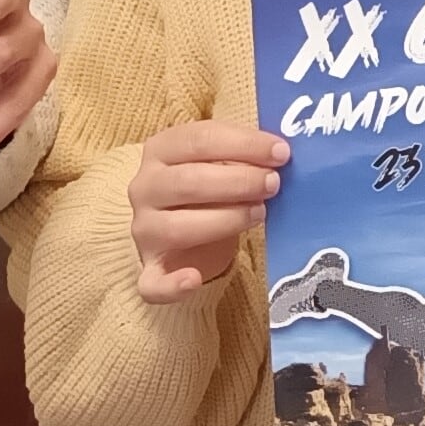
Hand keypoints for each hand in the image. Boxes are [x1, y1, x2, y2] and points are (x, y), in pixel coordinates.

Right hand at [128, 119, 285, 303]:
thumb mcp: (219, 161)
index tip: (280, 153)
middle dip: (237, 182)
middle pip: (187, 182)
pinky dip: (173, 286)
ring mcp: (144, 230)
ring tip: (259, 213)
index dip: (243, 145)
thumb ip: (242, 155)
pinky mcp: (150, 270)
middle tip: (273, 183)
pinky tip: (194, 279)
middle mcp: (145, 188)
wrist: (178, 227)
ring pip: (175, 228)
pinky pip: (153, 284)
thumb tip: (280, 153)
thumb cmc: (207, 186)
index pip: (199, 139)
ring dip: (223, 221)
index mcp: (160, 150)